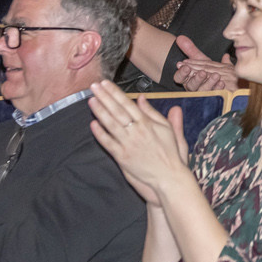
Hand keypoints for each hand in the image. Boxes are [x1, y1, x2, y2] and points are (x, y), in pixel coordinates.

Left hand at [87, 81, 190, 204]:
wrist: (169, 177)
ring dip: (100, 111)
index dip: (115, 93)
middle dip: (104, 97)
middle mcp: (136, 132)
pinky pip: (108, 143)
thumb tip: (142, 98)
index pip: (127, 104)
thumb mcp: (167, 129)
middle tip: (94, 86)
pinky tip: (93, 124)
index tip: (105, 84)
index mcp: (147, 123)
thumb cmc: (170, 153)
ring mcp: (128, 145)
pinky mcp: (123, 157)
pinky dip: (100, 134)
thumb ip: (153, 112)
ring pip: (110, 125)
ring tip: (91, 100)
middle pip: (117, 111)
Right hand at [172, 36, 238, 92]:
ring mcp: (204, 95)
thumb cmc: (213, 72)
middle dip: (196, 79)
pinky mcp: (215, 98)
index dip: (181, 73)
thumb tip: (180, 37)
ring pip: (202, 91)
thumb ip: (191, 50)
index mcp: (189, 79)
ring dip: (209, 83)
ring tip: (216, 75)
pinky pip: (214, 96)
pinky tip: (222, 83)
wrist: (232, 82)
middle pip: (190, 86)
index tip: (184, 66)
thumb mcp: (203, 60)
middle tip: (203, 72)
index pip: (179, 78)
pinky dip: (218, 88)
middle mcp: (194, 88)